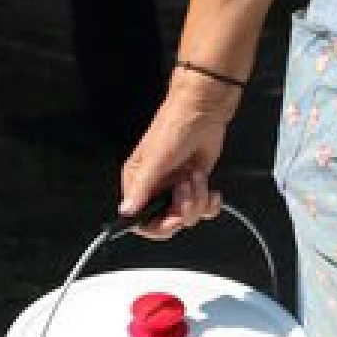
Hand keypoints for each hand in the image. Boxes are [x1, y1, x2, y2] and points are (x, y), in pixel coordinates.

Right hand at [118, 77, 241, 239]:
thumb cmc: (176, 125)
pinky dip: (210, 203)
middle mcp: (156, 187)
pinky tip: (211, 189)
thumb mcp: (156, 159)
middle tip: (187, 191)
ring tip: (196, 175)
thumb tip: (126, 211)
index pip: (139, 220)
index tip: (173, 218)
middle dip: (182, 211)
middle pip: (166, 222)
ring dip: (198, 199)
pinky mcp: (196, 185)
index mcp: (138, 182)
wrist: (205, 110)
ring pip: (188, 216)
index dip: (158, 226)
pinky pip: (203, 208)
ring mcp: (177, 187)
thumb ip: (142, 188)